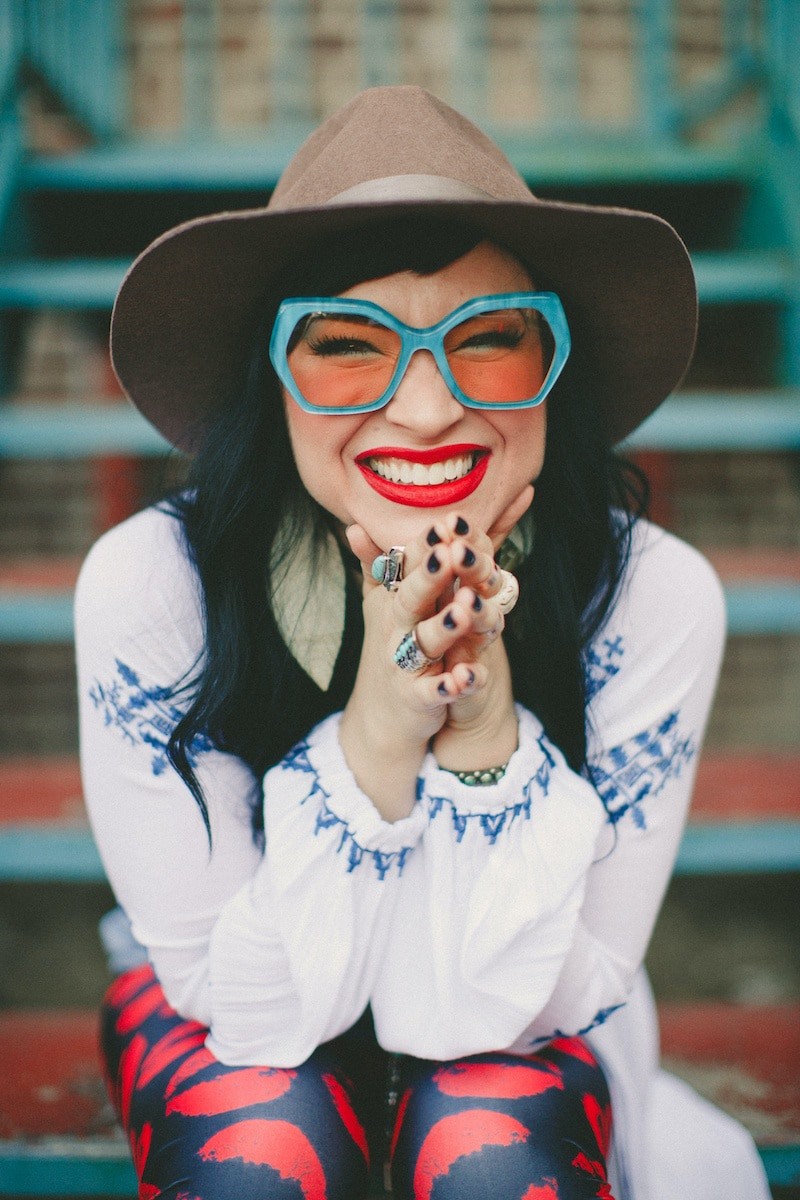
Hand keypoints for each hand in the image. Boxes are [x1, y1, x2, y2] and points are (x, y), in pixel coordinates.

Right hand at [341, 486, 532, 811]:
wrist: (384, 715)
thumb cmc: (393, 646)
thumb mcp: (386, 602)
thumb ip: (391, 561)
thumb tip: (354, 522)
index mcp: (395, 599)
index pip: (407, 565)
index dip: (424, 545)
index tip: (443, 521)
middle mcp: (396, 627)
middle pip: (412, 598)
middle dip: (429, 577)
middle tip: (447, 554)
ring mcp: (404, 664)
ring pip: (425, 642)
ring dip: (444, 628)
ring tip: (464, 612)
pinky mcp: (416, 698)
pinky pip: (434, 692)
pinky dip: (451, 686)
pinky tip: (469, 677)